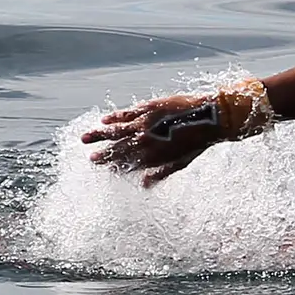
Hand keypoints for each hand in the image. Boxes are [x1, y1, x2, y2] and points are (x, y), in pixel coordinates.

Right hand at [81, 93, 225, 186]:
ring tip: (84, 139)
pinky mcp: (148, 108)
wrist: (210, 118)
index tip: (105, 168)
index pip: (128, 164)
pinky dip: (114, 117)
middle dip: (103, 155)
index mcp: (153, 157)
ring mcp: (145, 124)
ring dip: (99, 136)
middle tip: (91, 159)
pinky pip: (125, 114)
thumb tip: (144, 185)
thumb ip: (160, 173)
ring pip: (116, 131)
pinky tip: (103, 120)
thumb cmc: (198, 143)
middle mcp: (146, 142)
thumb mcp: (180, 163)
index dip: (115, 166)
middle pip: (118, 149)